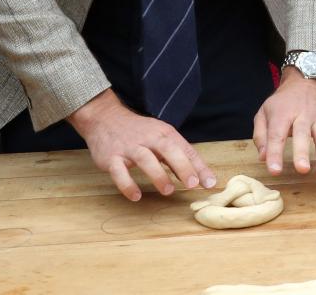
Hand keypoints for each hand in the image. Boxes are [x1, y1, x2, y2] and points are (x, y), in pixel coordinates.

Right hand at [68, 89, 215, 201]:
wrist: (105, 118)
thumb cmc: (140, 132)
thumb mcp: (161, 138)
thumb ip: (179, 157)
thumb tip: (201, 177)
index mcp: (164, 133)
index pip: (184, 149)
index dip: (198, 166)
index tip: (210, 182)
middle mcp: (148, 138)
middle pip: (167, 149)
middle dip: (181, 166)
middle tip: (192, 184)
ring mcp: (129, 147)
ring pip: (145, 159)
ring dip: (157, 175)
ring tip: (168, 191)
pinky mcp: (111, 157)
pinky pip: (119, 171)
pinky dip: (127, 184)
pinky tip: (136, 196)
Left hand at [253, 68, 315, 179]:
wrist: (306, 80)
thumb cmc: (283, 102)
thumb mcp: (265, 112)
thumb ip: (261, 135)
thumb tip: (263, 157)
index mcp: (282, 112)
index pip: (277, 134)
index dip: (275, 152)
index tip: (274, 170)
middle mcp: (302, 114)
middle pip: (302, 134)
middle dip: (302, 152)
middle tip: (302, 170)